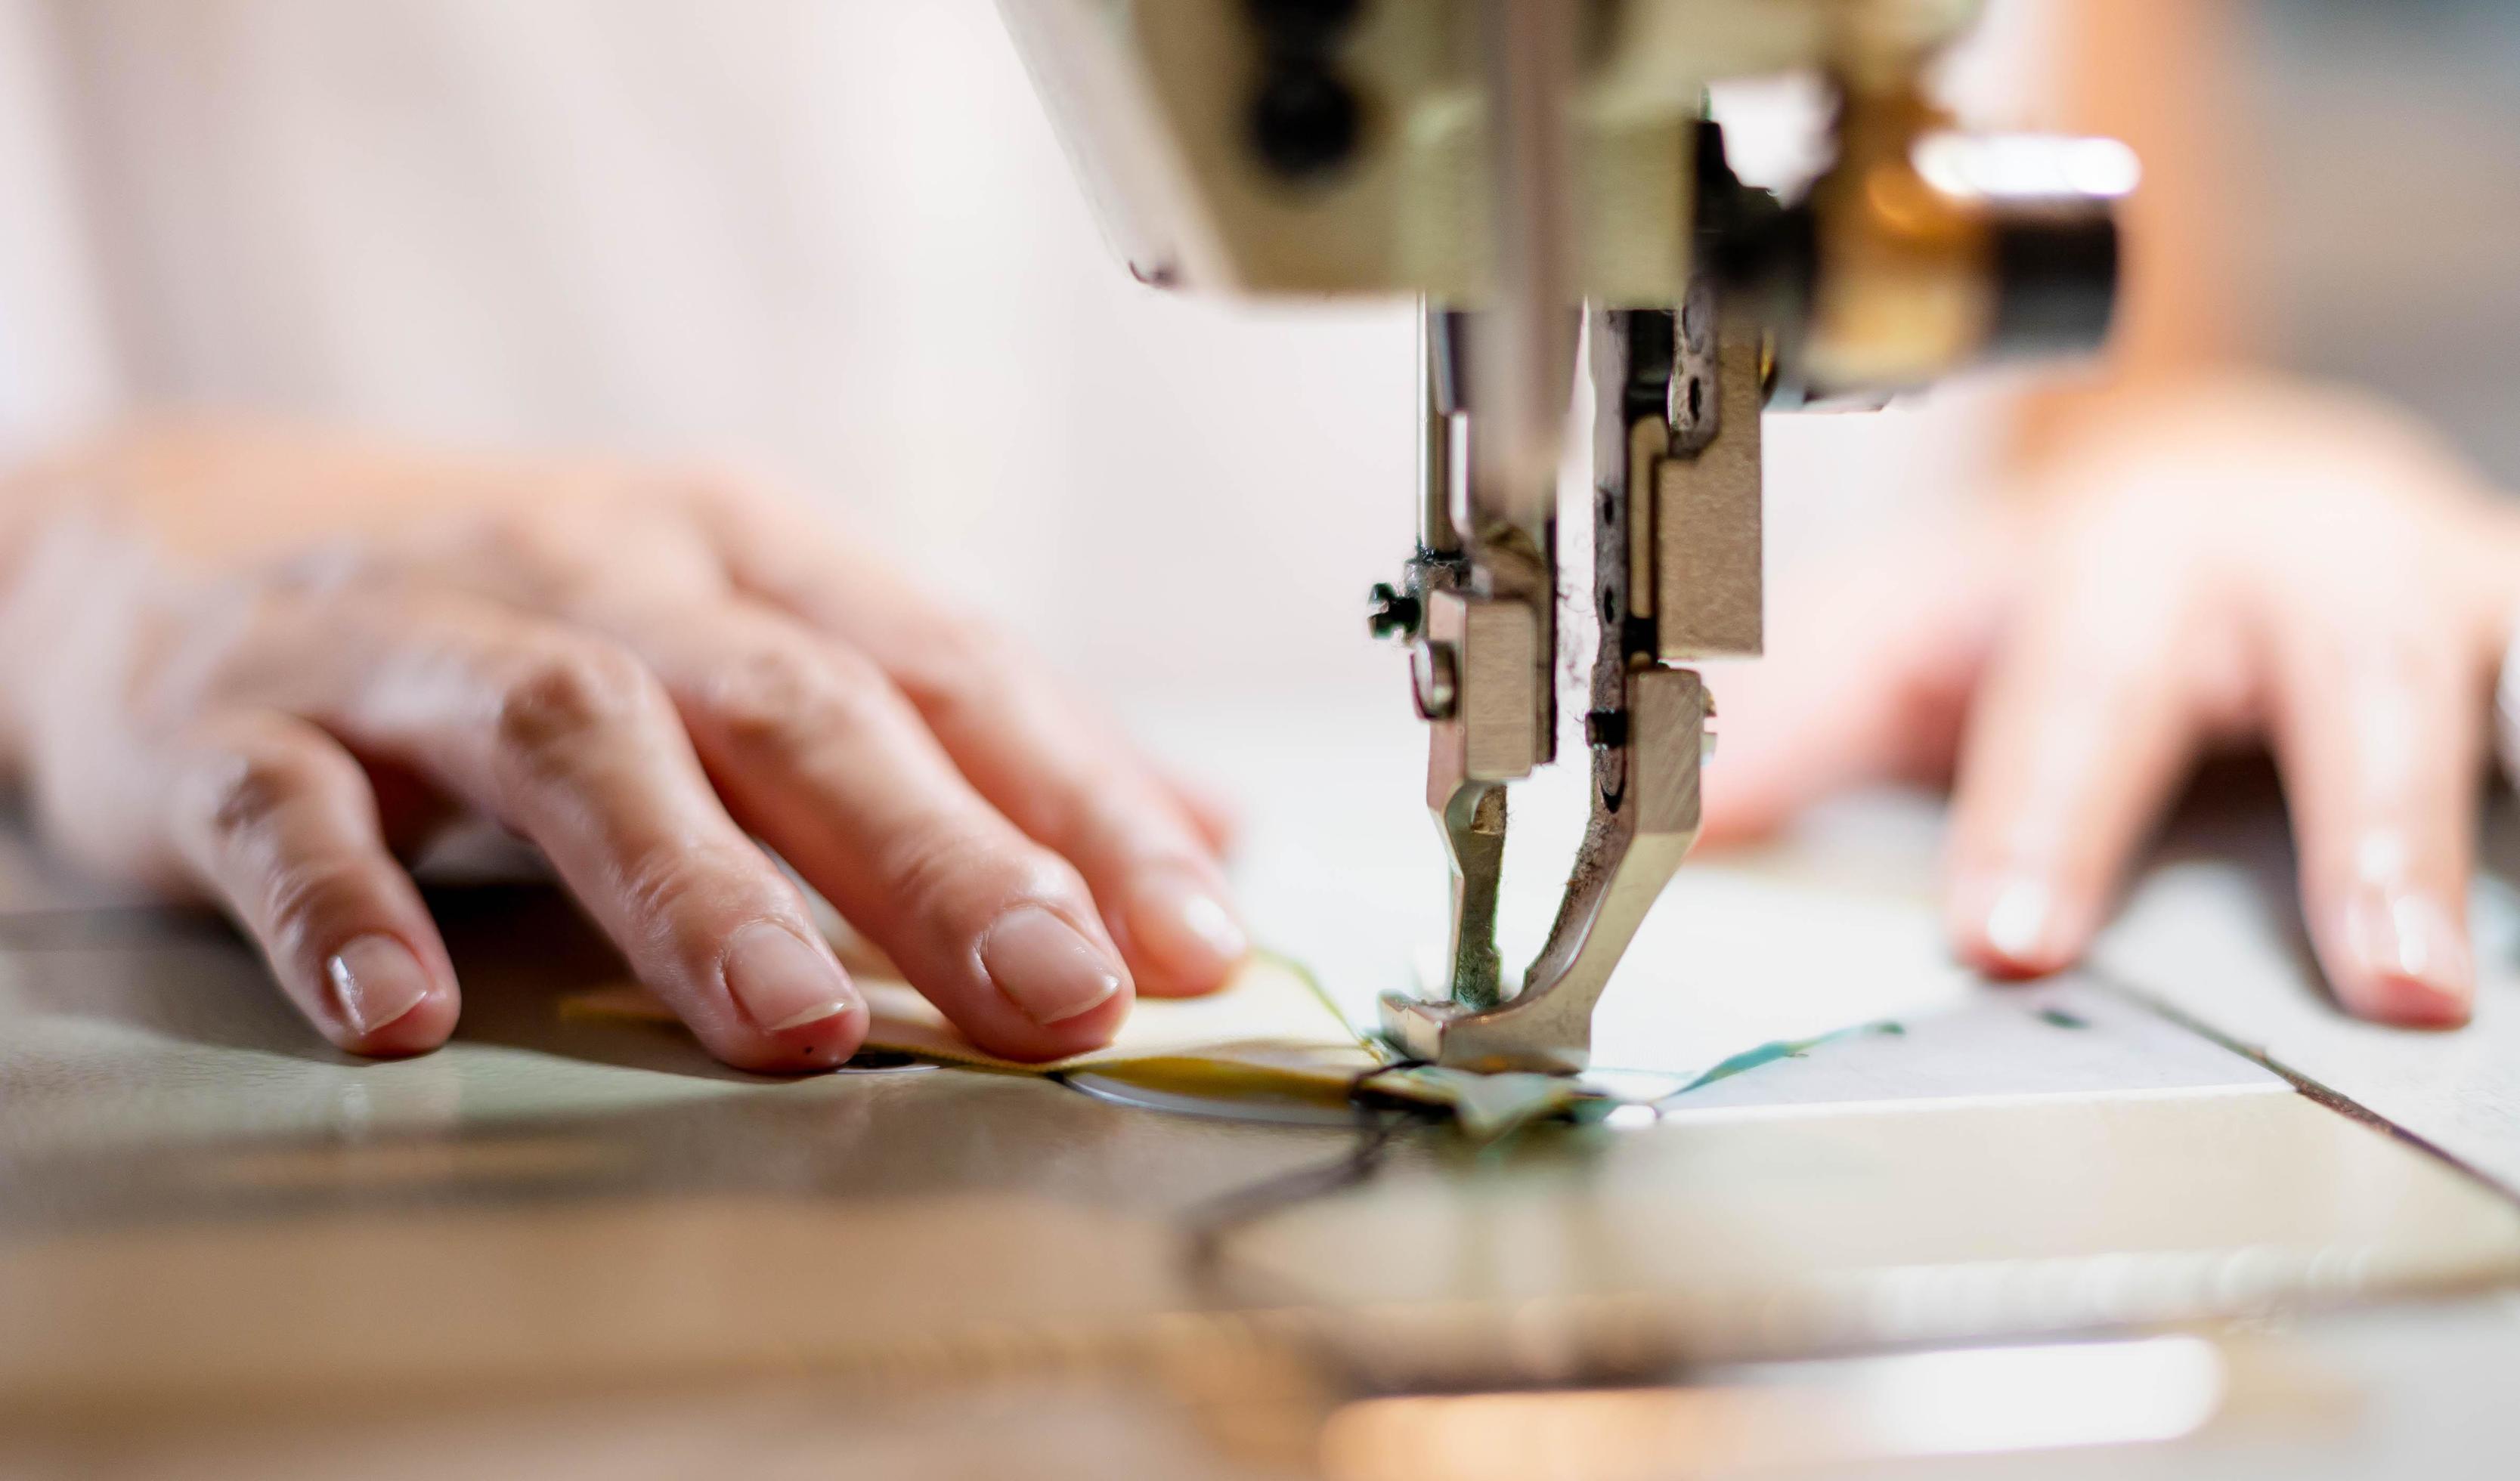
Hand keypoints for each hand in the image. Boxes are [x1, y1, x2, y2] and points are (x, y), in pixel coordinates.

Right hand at [0, 420, 1245, 1069]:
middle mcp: (601, 573)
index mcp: (748, 550)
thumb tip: (1206, 837)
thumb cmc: (535, 616)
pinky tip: (406, 1016)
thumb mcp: (757, 633)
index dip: (1083, 804)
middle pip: (792, 705)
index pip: (951, 670)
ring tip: (793, 1024)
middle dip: (937, 853)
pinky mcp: (235, 722)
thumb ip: (970, 740)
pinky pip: (289, 813)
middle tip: (1056, 993)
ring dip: (692, 884)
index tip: (1194, 945)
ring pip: (576, 739)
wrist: (187, 538)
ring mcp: (414, 638)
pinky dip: (347, 908)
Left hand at [1701, 376, 2519, 1026]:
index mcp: (2121, 559)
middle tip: (2384, 979)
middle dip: (2361, 822)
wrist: (2225, 478)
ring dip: (2492, 815)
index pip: (2076, 693)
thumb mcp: (1915, 636)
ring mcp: (2438, 589)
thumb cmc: (2061, 589)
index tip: (2011, 939)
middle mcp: (2298, 558)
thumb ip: (1803, 729)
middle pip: (2340, 670)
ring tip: (2506, 969)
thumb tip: (1674, 823)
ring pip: (2486, 674)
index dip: (2045, 816)